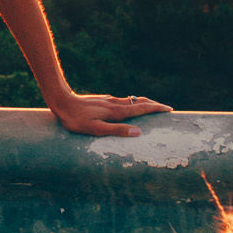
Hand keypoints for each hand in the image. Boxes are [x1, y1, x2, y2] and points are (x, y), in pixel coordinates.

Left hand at [48, 90, 172, 137]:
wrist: (62, 102)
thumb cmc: (77, 120)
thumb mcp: (96, 129)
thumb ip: (117, 130)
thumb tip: (138, 132)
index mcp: (116, 111)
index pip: (141, 109)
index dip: (156, 109)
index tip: (169, 110)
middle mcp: (115, 103)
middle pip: (139, 102)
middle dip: (154, 105)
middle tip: (166, 109)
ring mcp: (109, 100)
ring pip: (132, 100)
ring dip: (144, 103)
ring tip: (152, 107)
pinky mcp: (103, 100)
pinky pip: (123, 101)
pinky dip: (133, 104)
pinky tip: (130, 107)